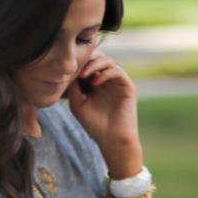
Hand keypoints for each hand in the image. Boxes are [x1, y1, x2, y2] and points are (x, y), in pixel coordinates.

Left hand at [65, 50, 141, 178]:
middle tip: (77, 68)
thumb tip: (69, 71)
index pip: (89, 63)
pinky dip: (105, 73)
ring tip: (84, 75)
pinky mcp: (128, 86)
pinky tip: (94, 82)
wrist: (112, 140)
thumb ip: (73, 88)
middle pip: (99, 57)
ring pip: (108, 61)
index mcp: (96, 83)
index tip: (68, 70)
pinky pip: (117, 71)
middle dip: (87, 59)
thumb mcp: (77, 105)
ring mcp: (118, 82)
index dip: (79, 63)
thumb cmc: (95, 126)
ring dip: (95, 64)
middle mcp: (107, 80)